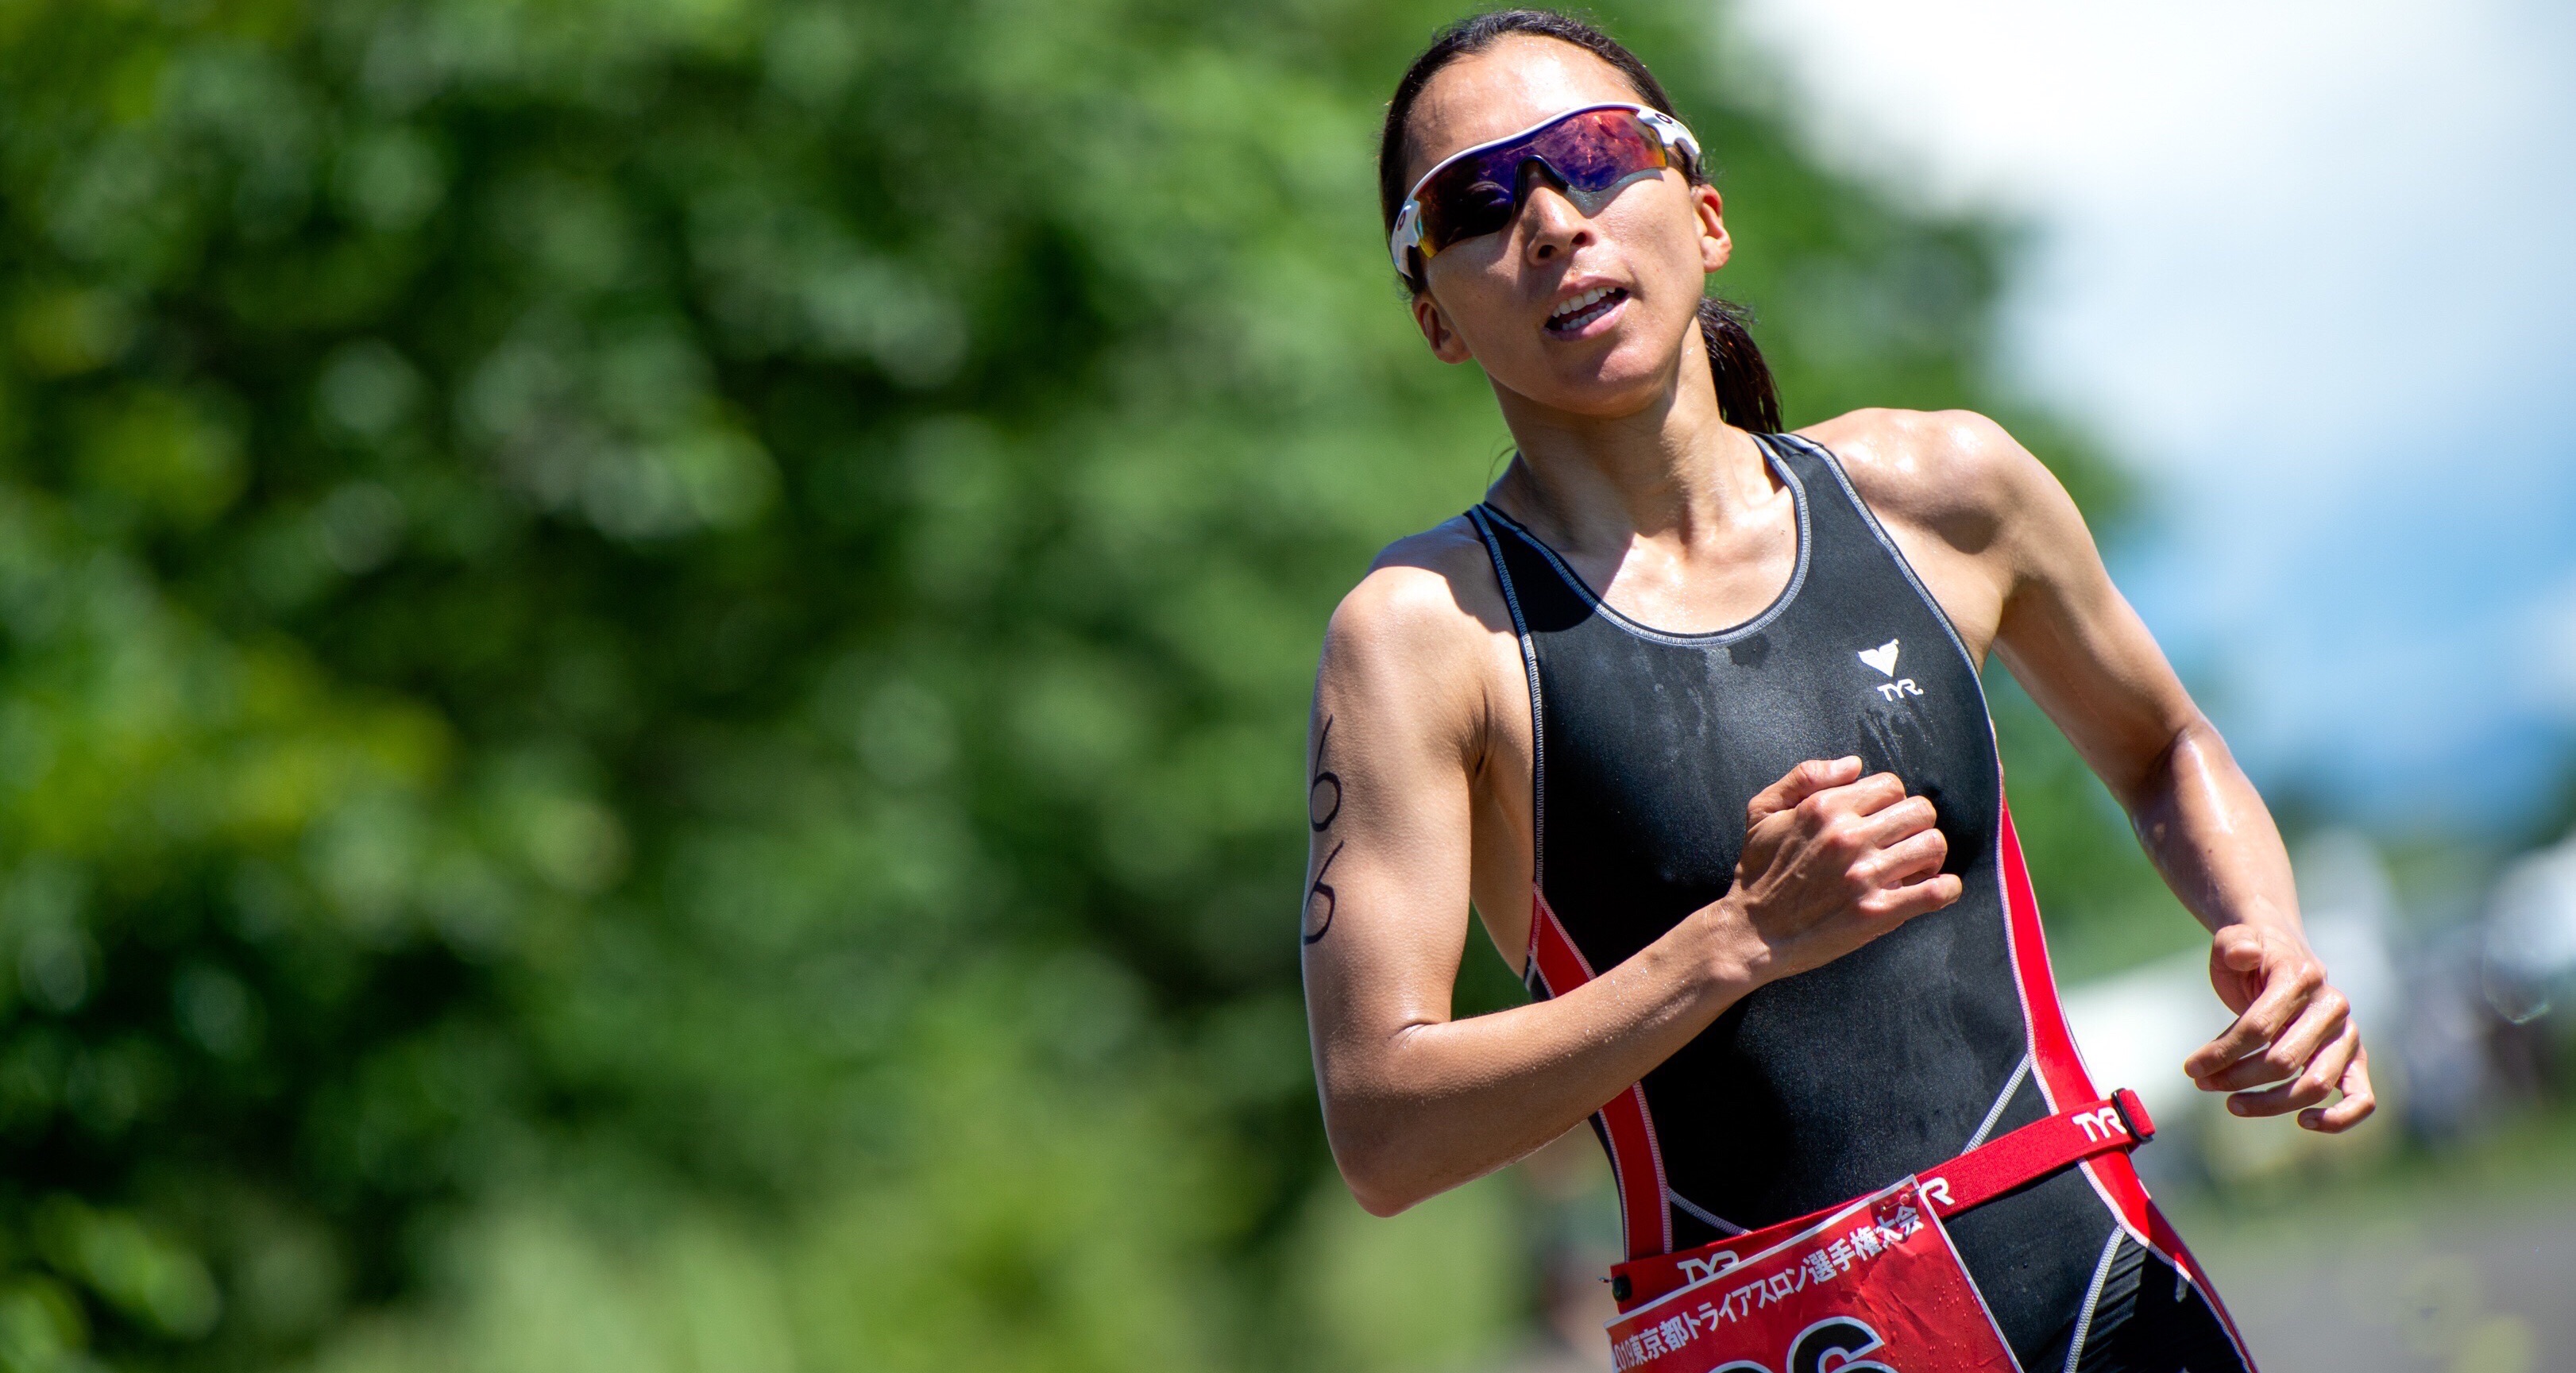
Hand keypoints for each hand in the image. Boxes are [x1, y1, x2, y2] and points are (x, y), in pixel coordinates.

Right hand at [1707, 756, 1963, 985]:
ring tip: (1914, 868)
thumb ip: (1805, 776)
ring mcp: (1864, 875)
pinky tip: (1935, 890)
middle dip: (1915, 825)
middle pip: (1920, 811)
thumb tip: (1854, 765)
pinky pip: (1935, 892)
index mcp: (1825, 808)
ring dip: (1929, 856)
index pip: (1891, 785)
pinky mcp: (1876, 913)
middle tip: (1902, 844)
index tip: (1882, 822)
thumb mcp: (1762, 811)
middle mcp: (1848, 837)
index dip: (1891, 801)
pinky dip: (1945, 889)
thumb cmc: (1757, 871)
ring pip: (1933, 845)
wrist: (1751, 933)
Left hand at [2183, 924, 2374, 1131]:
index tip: (2191, 1069)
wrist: (2282, 954)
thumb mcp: (2234, 940)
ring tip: (2233, 1105)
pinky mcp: (2356, 1060)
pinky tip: (2303, 1122)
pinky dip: (2339, 1118)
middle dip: (2237, 1077)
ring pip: (2316, 1085)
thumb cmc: (2252, 955)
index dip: (2221, 1052)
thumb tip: (2242, 953)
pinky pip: (2362, 1098)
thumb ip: (2234, 944)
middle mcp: (2333, 1009)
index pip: (2259, 1025)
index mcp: (2302, 978)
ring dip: (2271, 1103)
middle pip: (2284, 1060)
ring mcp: (2348, 1036)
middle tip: (2203, 1084)